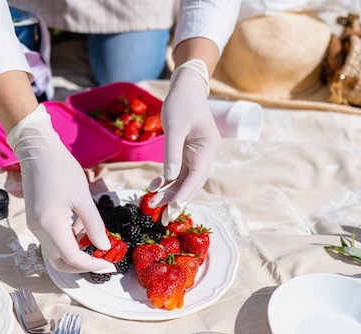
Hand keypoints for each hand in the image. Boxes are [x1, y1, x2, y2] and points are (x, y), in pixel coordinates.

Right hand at [7, 105, 115, 273]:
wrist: (37, 151)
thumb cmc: (61, 169)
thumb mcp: (83, 197)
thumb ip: (94, 225)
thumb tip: (104, 247)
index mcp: (50, 224)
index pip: (71, 258)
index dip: (92, 265)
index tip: (109, 265)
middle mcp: (38, 230)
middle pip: (60, 262)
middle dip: (83, 265)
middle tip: (104, 261)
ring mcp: (34, 226)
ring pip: (56, 253)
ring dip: (76, 251)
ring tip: (91, 231)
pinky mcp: (35, 220)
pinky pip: (52, 240)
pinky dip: (68, 239)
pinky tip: (80, 223)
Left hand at [148, 59, 221, 223]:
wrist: (185, 88)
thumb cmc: (181, 103)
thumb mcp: (174, 126)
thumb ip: (172, 153)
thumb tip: (169, 178)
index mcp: (208, 149)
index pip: (197, 177)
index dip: (185, 195)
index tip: (174, 209)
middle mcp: (205, 156)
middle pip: (192, 184)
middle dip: (177, 200)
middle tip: (163, 218)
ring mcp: (196, 156)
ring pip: (184, 181)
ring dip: (169, 193)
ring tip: (153, 204)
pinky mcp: (186, 154)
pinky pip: (177, 173)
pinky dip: (166, 181)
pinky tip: (152, 187)